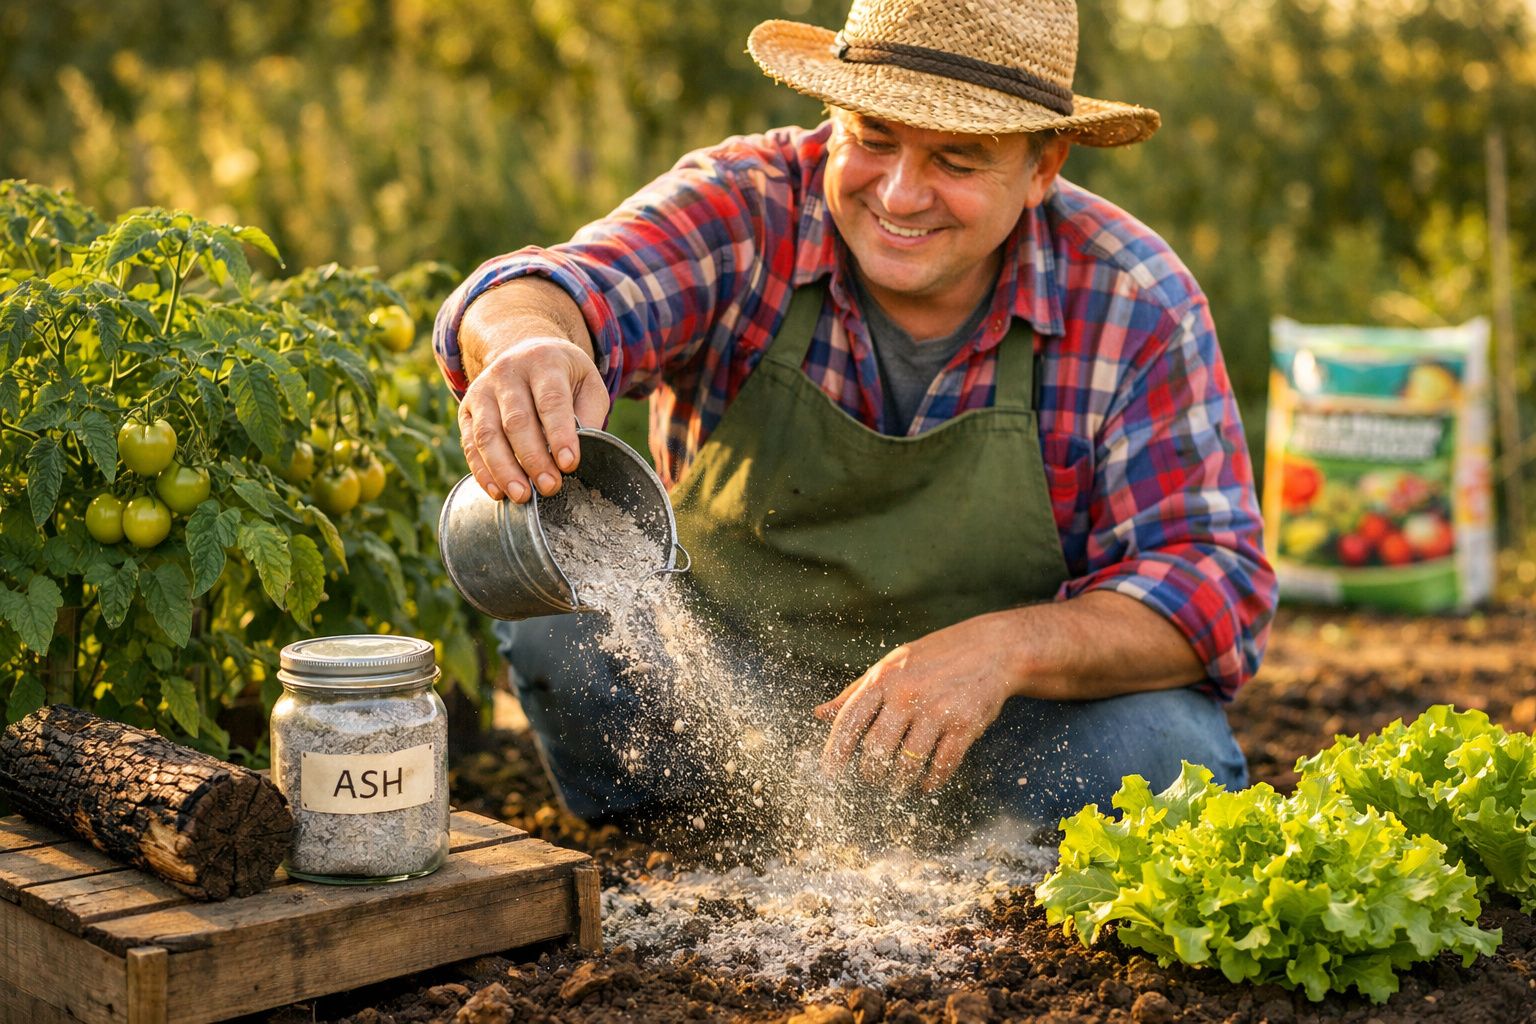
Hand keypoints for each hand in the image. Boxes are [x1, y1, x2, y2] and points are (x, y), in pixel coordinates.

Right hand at [457, 335, 609, 502]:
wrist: (525, 351)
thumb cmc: (564, 377)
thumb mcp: (587, 383)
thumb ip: (589, 415)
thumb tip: (575, 454)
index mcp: (544, 362)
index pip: (551, 401)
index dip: (560, 435)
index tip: (569, 464)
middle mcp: (508, 372)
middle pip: (517, 421)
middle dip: (533, 459)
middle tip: (550, 487)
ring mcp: (482, 390)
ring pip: (488, 435)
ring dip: (504, 470)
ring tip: (522, 496)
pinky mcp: (466, 409)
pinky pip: (470, 443)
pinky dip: (482, 471)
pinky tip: (496, 491)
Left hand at [814, 616, 1020, 793]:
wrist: (991, 648)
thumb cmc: (933, 658)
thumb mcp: (890, 666)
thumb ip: (855, 693)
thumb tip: (819, 714)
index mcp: (884, 679)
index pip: (849, 721)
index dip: (835, 752)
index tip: (828, 775)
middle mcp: (907, 694)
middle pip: (877, 748)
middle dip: (871, 772)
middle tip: (872, 780)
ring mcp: (937, 710)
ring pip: (908, 763)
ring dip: (900, 782)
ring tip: (898, 785)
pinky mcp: (964, 724)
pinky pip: (942, 765)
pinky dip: (932, 781)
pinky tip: (926, 784)